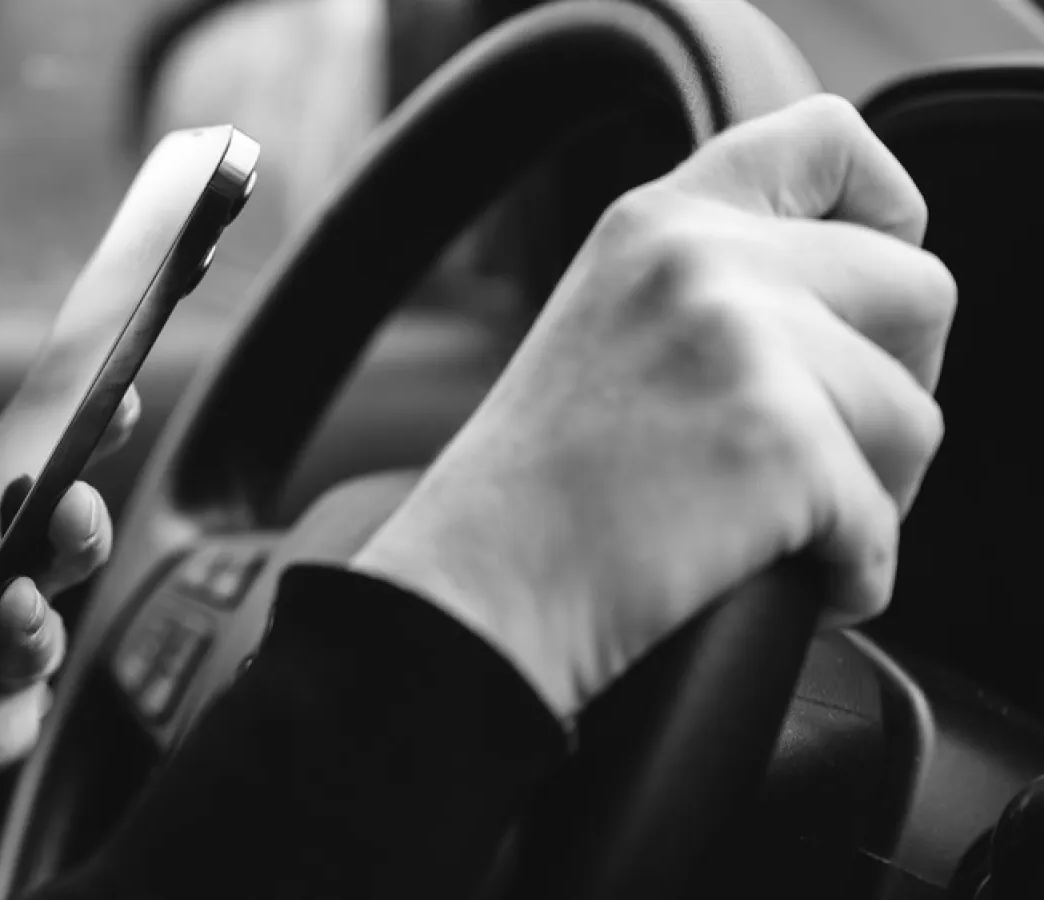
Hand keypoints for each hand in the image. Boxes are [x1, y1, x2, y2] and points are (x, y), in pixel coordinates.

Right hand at [354, 95, 954, 718]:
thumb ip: (717, 287)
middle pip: (916, 291)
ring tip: (776, 528)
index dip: (883, 217)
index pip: (827, 139)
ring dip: (869, 494)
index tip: (863, 298)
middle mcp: (702, 257)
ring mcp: (742, 341)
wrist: (472, 592)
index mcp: (657, 222)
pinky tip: (777, 581)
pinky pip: (884, 528)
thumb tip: (850, 319)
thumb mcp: (607, 328)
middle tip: (821, 451)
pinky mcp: (776, 441)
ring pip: (914, 418)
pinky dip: (848, 577)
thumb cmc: (531, 494)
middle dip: (892, 387)